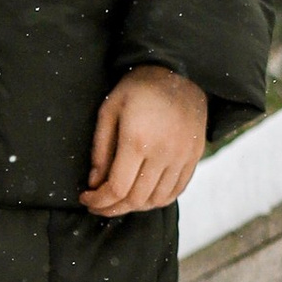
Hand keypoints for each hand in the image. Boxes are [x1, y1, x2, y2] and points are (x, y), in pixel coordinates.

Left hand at [83, 65, 206, 216]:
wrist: (179, 73)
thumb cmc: (138, 89)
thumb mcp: (109, 110)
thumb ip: (100, 148)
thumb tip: (94, 183)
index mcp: (138, 140)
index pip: (117, 188)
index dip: (99, 200)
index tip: (86, 199)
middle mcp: (164, 152)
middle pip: (136, 199)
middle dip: (112, 208)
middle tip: (98, 205)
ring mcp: (182, 157)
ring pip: (157, 200)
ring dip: (134, 207)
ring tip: (118, 201)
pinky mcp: (194, 157)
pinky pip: (176, 191)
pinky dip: (157, 201)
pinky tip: (142, 196)